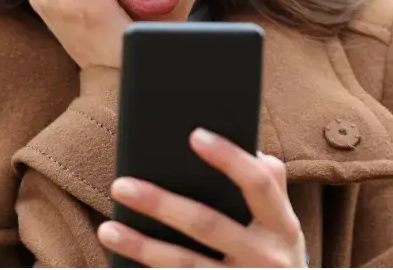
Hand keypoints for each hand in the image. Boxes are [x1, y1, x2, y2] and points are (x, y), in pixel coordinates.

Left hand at [98, 128, 306, 267]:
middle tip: (122, 185)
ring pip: (185, 264)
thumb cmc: (277, 252)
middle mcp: (266, 257)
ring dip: (143, 246)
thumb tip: (245, 149)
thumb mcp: (284, 223)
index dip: (229, 158)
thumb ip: (269, 186)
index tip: (194, 135)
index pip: (258, 183)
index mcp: (283, 225)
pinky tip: (122, 262)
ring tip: (108, 229)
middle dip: (162, 204)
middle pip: (208, 224)